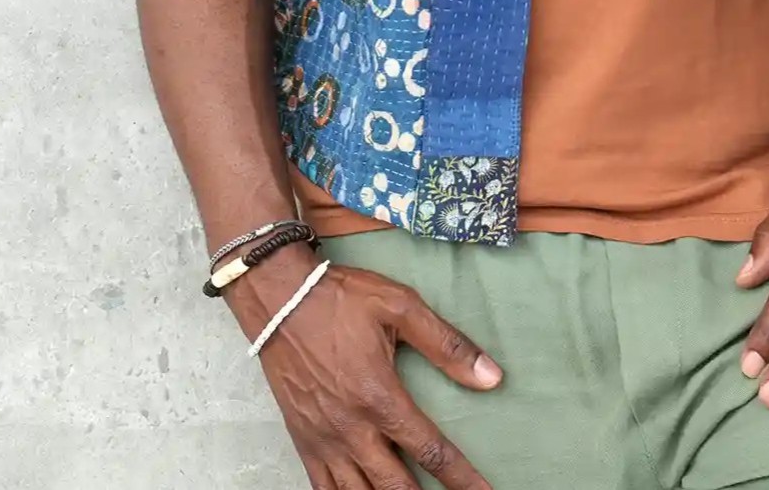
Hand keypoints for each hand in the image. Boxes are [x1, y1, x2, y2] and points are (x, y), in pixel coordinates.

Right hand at [227, 248, 506, 489]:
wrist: (276, 298)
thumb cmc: (339, 298)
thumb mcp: (399, 306)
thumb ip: (447, 344)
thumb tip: (492, 377)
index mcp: (379, 397)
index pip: (431, 452)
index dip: (463, 479)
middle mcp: (351, 428)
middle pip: (396, 487)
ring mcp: (323, 439)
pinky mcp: (302, 440)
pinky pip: (323, 488)